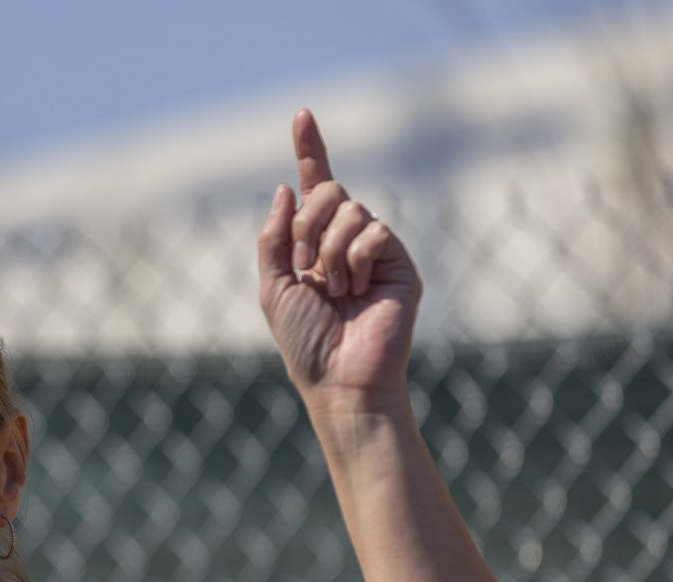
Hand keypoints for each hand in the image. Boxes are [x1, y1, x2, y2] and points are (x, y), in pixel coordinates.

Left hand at [257, 109, 421, 409]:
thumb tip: (285, 188)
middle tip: (304, 268)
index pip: (312, 185)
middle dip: (307, 225)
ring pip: (350, 209)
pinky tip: (357, 291)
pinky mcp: (399, 262)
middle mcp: (345, 240)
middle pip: (327, 190)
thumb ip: (275, 237)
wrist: (340, 377)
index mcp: (313, 243)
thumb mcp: (273, 286)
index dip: (309, 149)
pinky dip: (356, 259)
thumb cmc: (305, 340)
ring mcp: (374, 249)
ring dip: (329, 250)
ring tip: (335, 290)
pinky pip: (375, 231)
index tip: (301, 114)